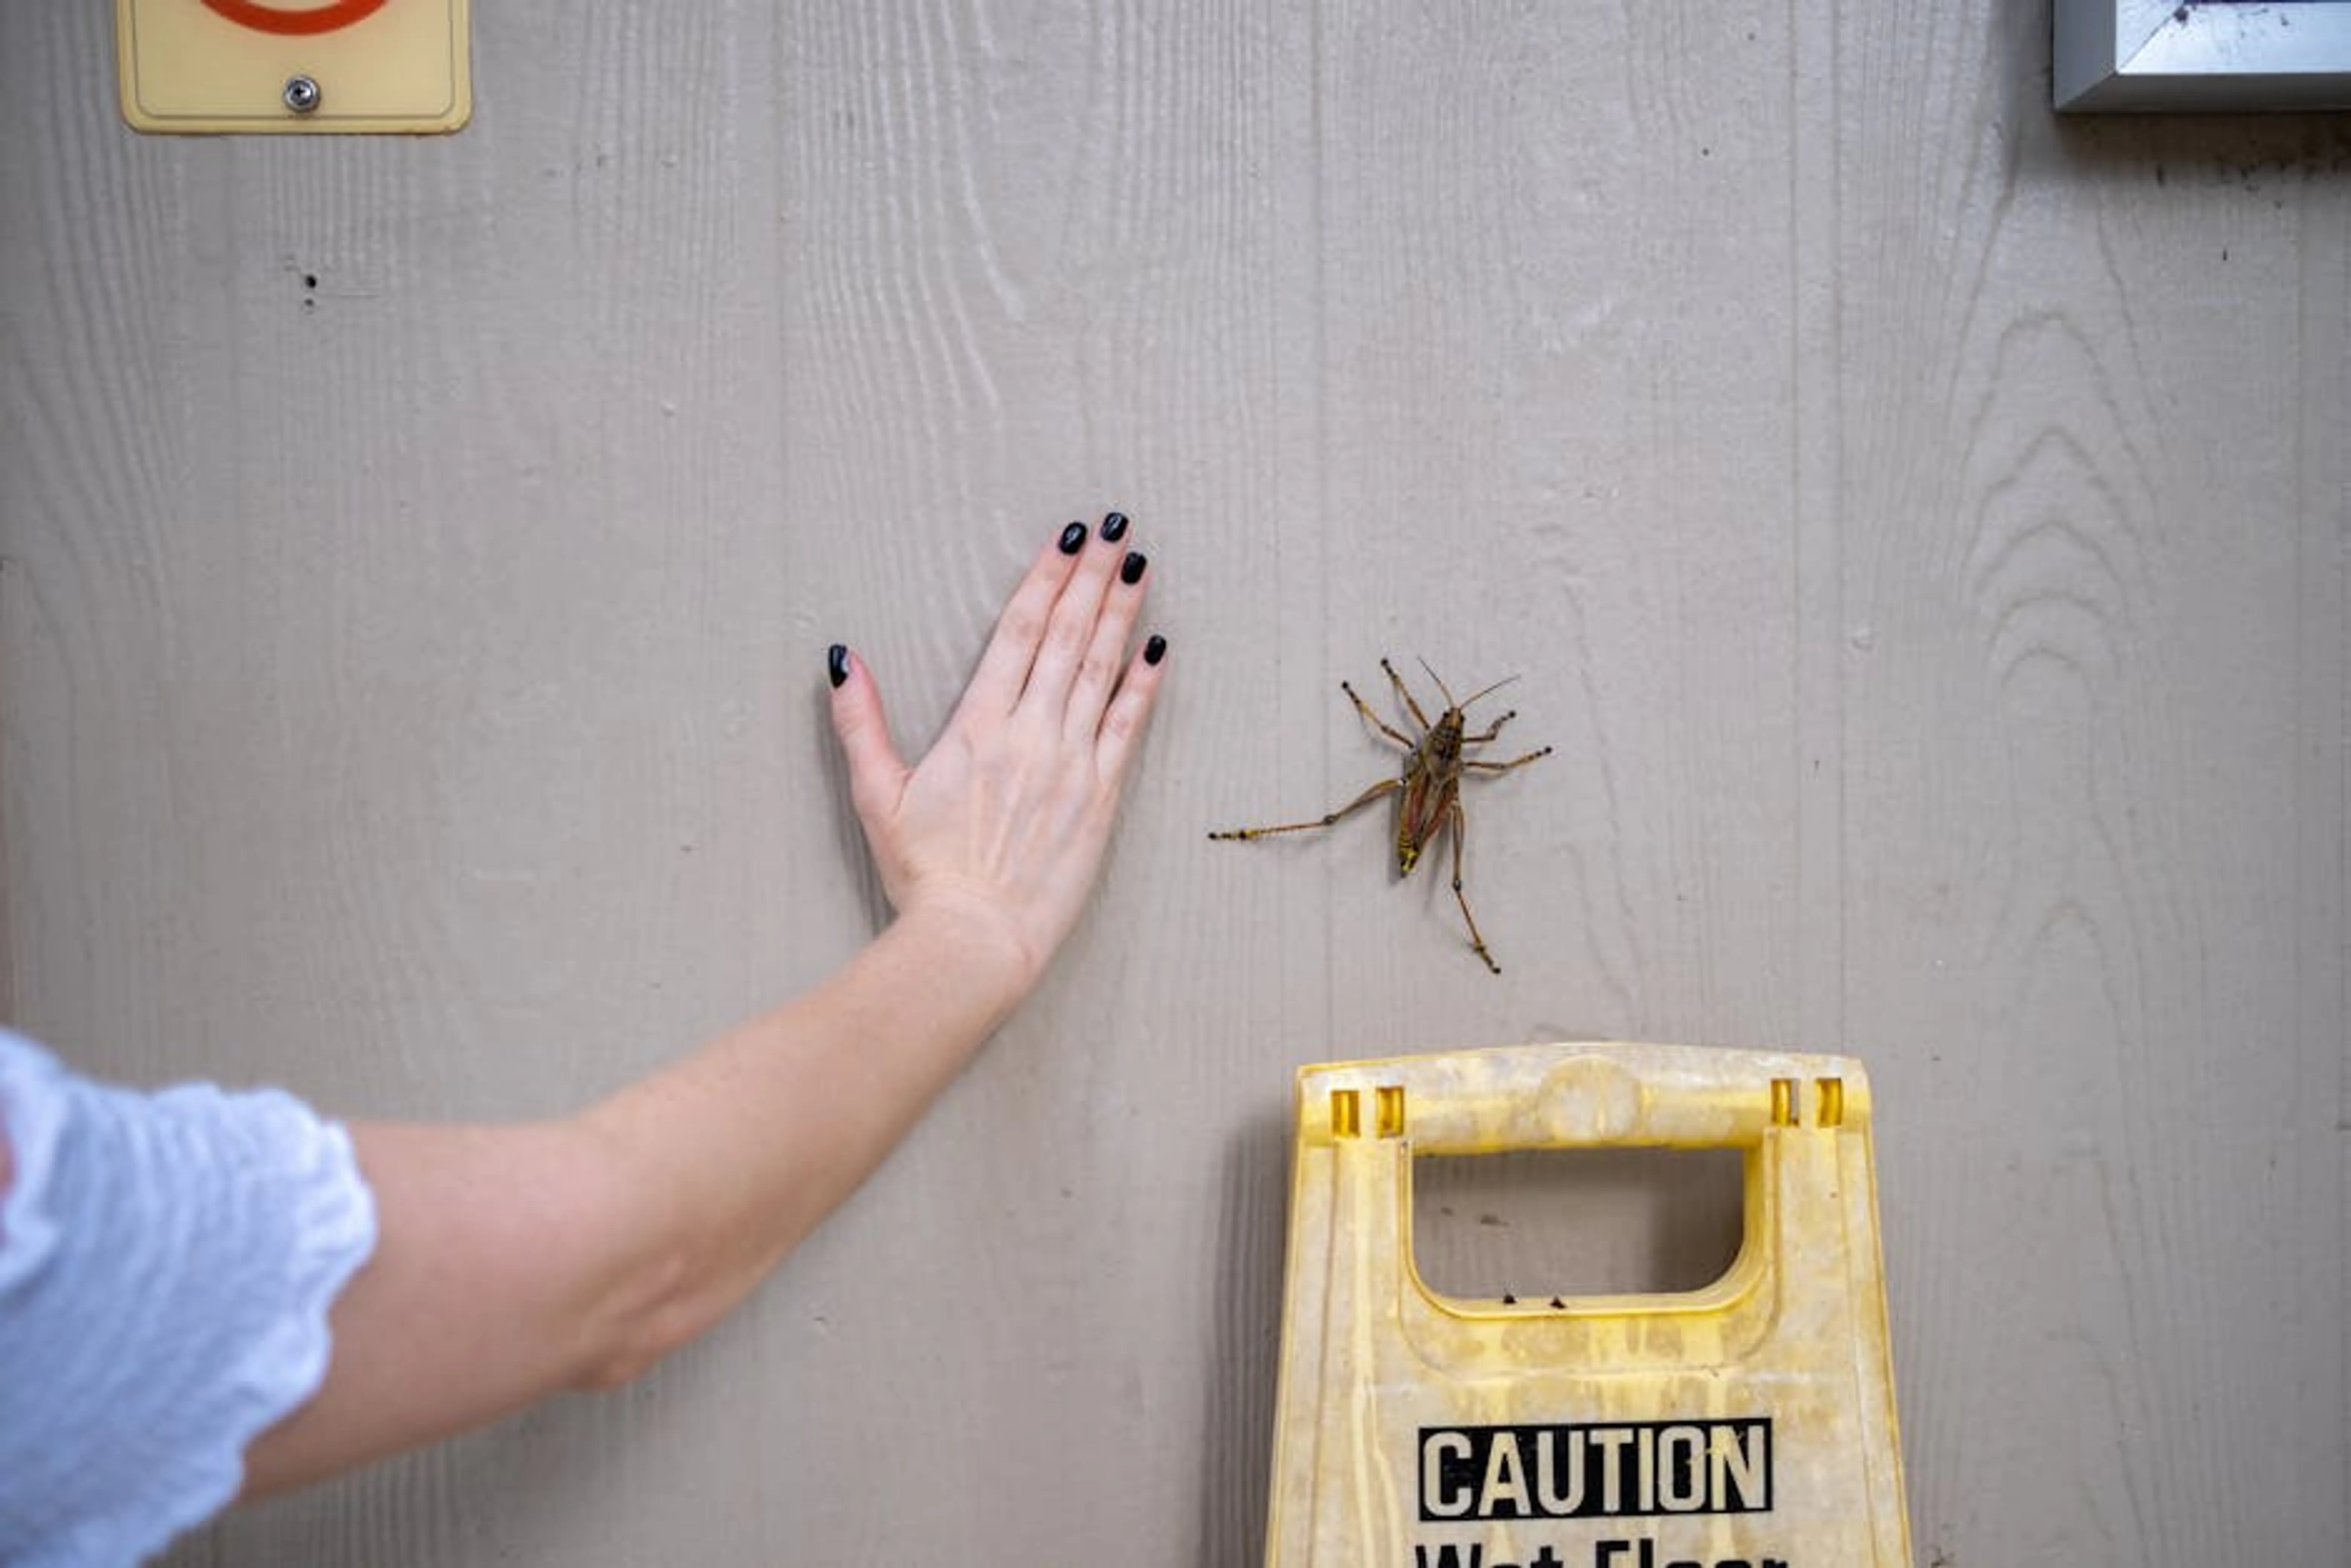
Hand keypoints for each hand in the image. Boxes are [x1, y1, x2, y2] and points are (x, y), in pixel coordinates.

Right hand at [826, 514, 1167, 994]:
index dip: (1045, 579)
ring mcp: (1071, 763)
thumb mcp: (877, 795)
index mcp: (978, 727)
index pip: (1019, 632)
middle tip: (1115, 526)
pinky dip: (1145, 683)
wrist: (975, 938)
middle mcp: (1031, 734)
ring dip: (1122, 612)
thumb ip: (860, 723)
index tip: (1066, 539)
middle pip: (1068, 636)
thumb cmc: (926, 874)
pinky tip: (1158, 645)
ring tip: (1139, 564)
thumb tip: (843, 659)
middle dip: (1092, 577)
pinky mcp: (1100, 798)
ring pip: (1102, 670)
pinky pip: (1128, 726)